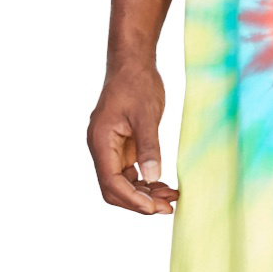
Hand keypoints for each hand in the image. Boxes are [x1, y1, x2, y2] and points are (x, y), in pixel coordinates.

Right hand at [86, 60, 177, 215]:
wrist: (133, 64)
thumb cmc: (136, 84)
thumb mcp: (146, 115)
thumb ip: (149, 147)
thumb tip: (153, 177)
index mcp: (100, 141)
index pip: (111, 182)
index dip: (133, 199)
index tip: (155, 207)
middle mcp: (101, 149)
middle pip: (114, 189)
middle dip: (139, 202)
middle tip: (167, 208)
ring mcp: (111, 149)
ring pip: (123, 184)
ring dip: (145, 194)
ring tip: (172, 199)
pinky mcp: (122, 147)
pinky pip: (131, 173)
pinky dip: (146, 182)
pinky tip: (165, 186)